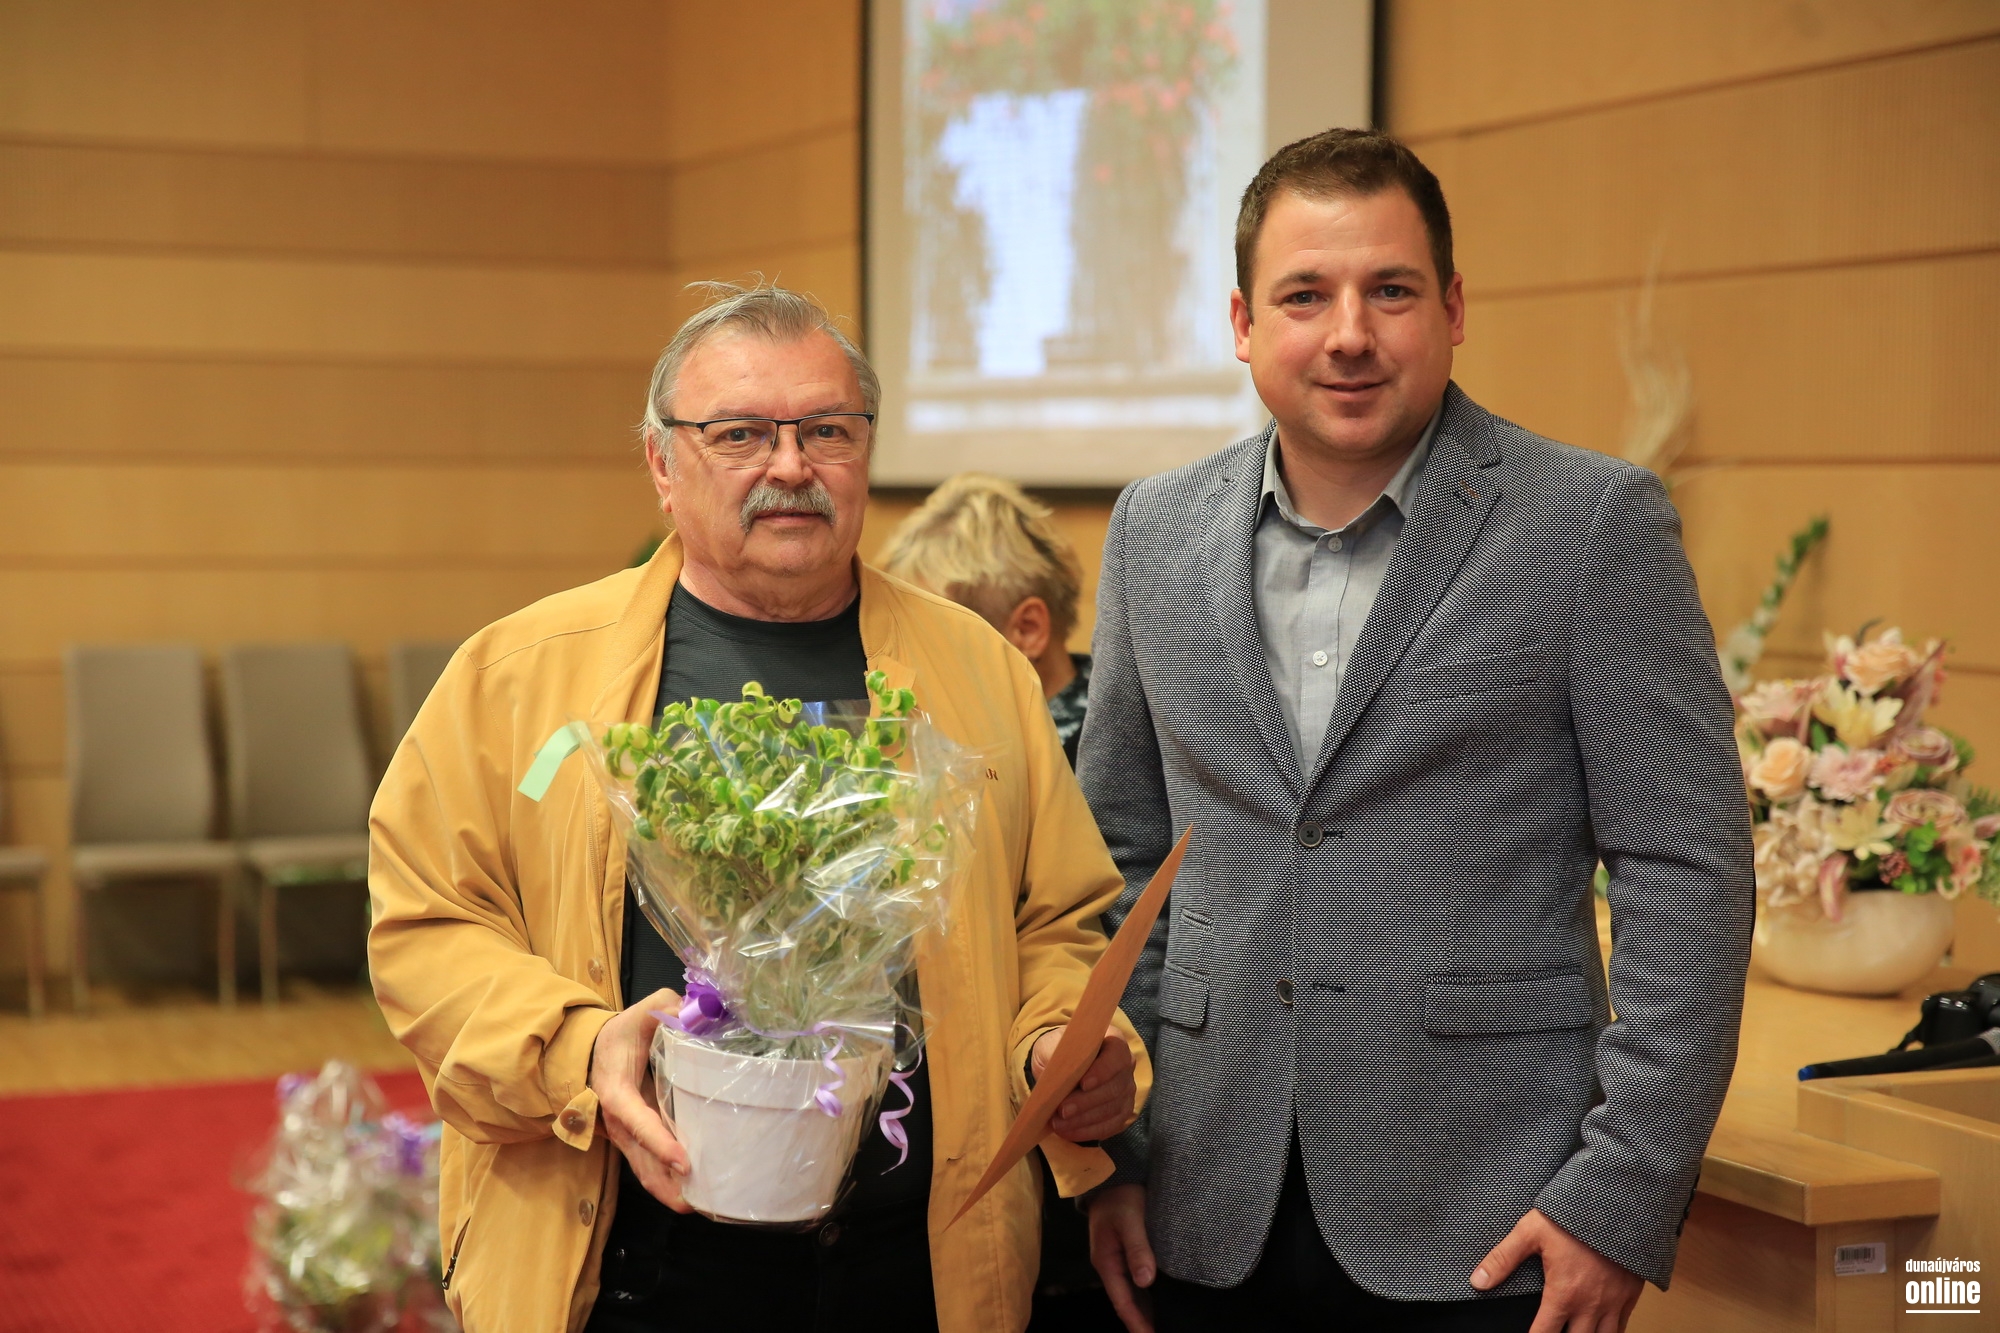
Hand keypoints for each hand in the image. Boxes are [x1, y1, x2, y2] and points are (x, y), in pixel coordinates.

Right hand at [587, 988, 691, 1211]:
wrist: (594, 1051)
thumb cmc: (621, 1034)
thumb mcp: (641, 1013)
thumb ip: (665, 1007)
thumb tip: (693, 1013)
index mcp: (617, 1091)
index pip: (638, 1121)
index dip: (659, 1143)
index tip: (684, 1162)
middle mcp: (618, 1120)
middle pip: (640, 1159)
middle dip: (665, 1183)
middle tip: (696, 1202)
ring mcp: (625, 1134)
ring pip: (644, 1169)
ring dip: (667, 1189)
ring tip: (697, 1205)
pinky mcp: (635, 1138)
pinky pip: (648, 1165)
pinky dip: (665, 1182)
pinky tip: (689, 1193)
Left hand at [1031, 1023, 1137, 1141]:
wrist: (1061, 1065)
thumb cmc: (1059, 1051)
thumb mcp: (1051, 1045)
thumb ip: (1056, 1056)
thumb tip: (1055, 1077)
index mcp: (1113, 1041)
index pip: (1117, 1054)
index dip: (1103, 1070)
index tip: (1083, 1084)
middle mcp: (1126, 1066)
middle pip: (1114, 1087)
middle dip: (1087, 1102)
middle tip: (1062, 1111)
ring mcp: (1126, 1090)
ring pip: (1112, 1109)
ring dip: (1084, 1120)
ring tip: (1059, 1124)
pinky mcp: (1121, 1112)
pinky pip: (1110, 1126)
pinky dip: (1088, 1131)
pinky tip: (1067, 1132)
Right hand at [1088, 1184, 1156, 1332]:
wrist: (1113, 1174)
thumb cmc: (1121, 1196)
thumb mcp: (1130, 1220)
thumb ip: (1137, 1249)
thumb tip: (1146, 1282)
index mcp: (1107, 1262)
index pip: (1122, 1301)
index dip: (1137, 1322)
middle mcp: (1110, 1265)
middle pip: (1126, 1301)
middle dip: (1141, 1322)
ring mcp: (1116, 1259)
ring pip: (1131, 1293)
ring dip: (1144, 1311)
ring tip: (1163, 1325)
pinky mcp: (1126, 1251)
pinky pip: (1135, 1281)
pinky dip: (1146, 1295)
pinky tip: (1159, 1301)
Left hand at [1472, 1208, 1642, 1331]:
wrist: (1617, 1204)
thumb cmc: (1573, 1217)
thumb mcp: (1531, 1232)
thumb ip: (1503, 1259)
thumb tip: (1477, 1281)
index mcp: (1564, 1294)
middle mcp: (1590, 1305)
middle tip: (1552, 1331)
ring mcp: (1614, 1302)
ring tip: (1575, 1332)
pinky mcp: (1630, 1294)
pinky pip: (1624, 1326)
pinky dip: (1612, 1332)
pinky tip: (1601, 1329)